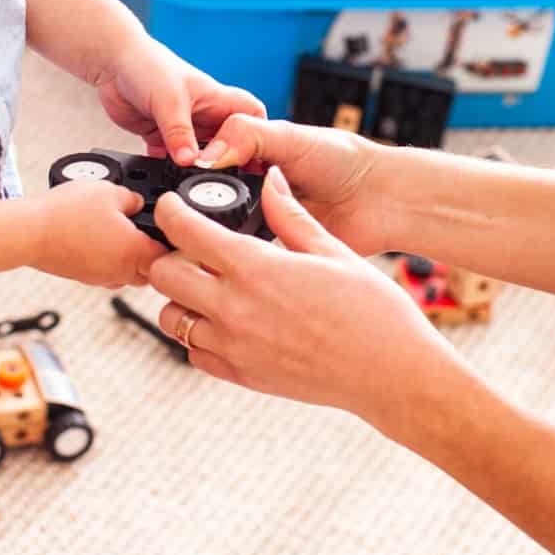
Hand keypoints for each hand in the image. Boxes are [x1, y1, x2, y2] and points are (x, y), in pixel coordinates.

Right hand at [30, 179, 163, 288]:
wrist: (29, 233)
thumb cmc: (67, 213)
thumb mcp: (110, 191)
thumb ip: (134, 198)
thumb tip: (139, 203)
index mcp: (136, 253)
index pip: (172, 257)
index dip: (178, 243)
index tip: (176, 230)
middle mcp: (122, 272)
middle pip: (153, 270)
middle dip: (156, 253)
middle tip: (153, 230)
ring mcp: (101, 278)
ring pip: (130, 273)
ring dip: (132, 257)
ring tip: (125, 231)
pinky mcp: (84, 277)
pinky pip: (108, 271)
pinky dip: (111, 259)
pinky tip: (101, 238)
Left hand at [88, 35, 264, 165]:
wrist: (112, 62)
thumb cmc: (147, 64)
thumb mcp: (169, 100)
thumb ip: (179, 132)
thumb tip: (189, 161)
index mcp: (216, 100)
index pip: (252, 117)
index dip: (258, 137)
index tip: (255, 159)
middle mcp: (203, 115)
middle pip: (227, 144)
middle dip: (228, 161)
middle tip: (224, 181)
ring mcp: (183, 128)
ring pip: (200, 155)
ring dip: (197, 168)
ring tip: (194, 183)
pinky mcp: (161, 136)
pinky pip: (171, 159)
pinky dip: (168, 170)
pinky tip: (165, 178)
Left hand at [145, 166, 460, 425]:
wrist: (392, 373)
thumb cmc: (373, 311)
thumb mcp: (333, 250)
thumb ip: (290, 215)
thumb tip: (270, 179)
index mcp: (257, 269)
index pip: (184, 231)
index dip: (170, 211)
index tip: (174, 207)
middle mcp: (236, 310)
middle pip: (163, 275)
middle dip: (170, 254)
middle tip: (193, 249)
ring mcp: (235, 347)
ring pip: (171, 317)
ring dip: (183, 297)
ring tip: (213, 287)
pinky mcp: (242, 376)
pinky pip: (194, 352)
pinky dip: (200, 335)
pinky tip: (230, 322)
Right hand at [192, 114, 391, 255]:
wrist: (381, 199)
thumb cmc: (343, 160)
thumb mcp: (290, 136)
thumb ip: (246, 136)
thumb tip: (205, 157)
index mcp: (247, 159)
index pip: (202, 167)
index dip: (186, 175)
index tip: (172, 182)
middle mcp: (250, 192)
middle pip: (205, 204)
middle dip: (196, 210)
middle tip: (185, 215)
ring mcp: (261, 223)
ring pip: (221, 233)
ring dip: (215, 235)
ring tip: (203, 236)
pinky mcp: (274, 253)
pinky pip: (247, 258)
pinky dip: (239, 256)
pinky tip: (231, 254)